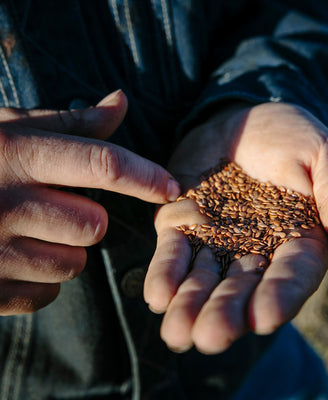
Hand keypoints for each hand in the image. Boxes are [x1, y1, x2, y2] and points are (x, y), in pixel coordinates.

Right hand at [0, 90, 179, 314]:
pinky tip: (9, 259)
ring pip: (75, 261)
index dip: (144, 175)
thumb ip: (69, 124)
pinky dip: (40, 278)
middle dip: (84, 218)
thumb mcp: (8, 131)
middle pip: (94, 224)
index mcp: (15, 155)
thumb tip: (120, 102)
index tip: (172, 187)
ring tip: (23, 232)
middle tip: (47, 208)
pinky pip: (49, 292)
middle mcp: (4, 203)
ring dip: (62, 249)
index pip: (100, 164)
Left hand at [144, 102, 327, 353]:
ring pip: (203, 282)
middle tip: (210, 337)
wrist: (241, 119)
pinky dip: (165, 274)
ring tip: (177, 332)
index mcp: (296, 242)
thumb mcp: (323, 156)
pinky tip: (157, 296)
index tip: (264, 316)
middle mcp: (255, 252)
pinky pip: (173, 254)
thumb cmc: (289, 136)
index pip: (292, 276)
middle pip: (242, 291)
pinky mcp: (182, 228)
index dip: (280, 297)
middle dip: (226, 314)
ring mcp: (215, 243)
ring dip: (189, 306)